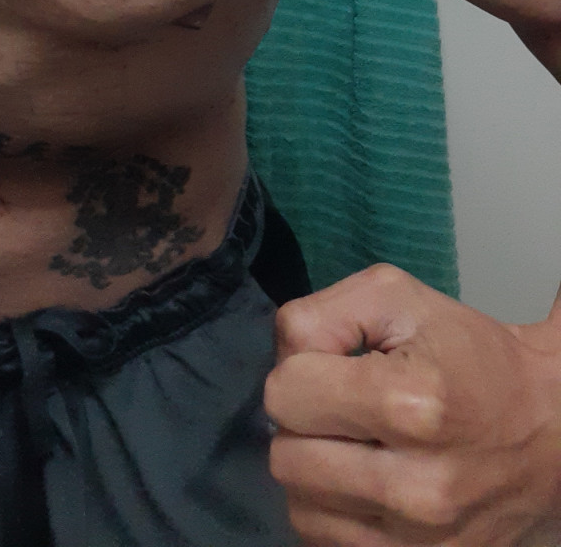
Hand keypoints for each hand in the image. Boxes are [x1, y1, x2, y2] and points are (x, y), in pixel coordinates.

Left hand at [265, 263, 560, 545]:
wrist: (549, 428)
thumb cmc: (469, 355)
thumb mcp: (397, 297)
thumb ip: (321, 312)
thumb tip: (283, 359)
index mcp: (411, 406)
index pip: (284, 396)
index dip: (299, 371)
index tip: (336, 367)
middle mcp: (415, 487)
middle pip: (286, 458)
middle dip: (303, 424)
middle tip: (342, 409)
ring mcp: (420, 542)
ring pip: (300, 511)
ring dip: (315, 473)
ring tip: (355, 447)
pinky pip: (328, 546)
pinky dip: (334, 513)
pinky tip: (364, 484)